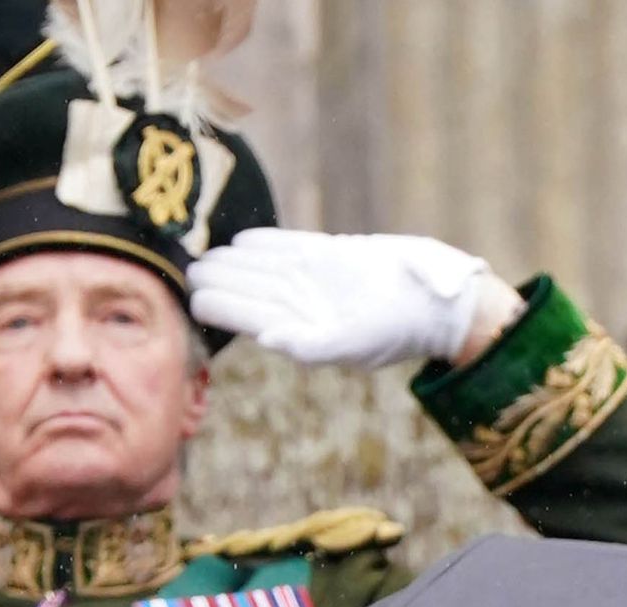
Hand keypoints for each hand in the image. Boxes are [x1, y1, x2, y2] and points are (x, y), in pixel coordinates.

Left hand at [188, 227, 517, 371]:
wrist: (444, 302)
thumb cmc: (406, 324)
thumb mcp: (359, 340)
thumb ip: (316, 346)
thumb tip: (273, 341)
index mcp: (308, 332)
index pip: (254, 320)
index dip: (224, 309)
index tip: (194, 297)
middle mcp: (310, 310)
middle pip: (253, 294)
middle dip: (218, 284)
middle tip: (182, 270)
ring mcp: (320, 285)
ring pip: (265, 273)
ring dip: (233, 265)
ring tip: (200, 256)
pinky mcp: (334, 259)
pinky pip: (292, 251)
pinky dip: (266, 245)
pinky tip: (242, 241)